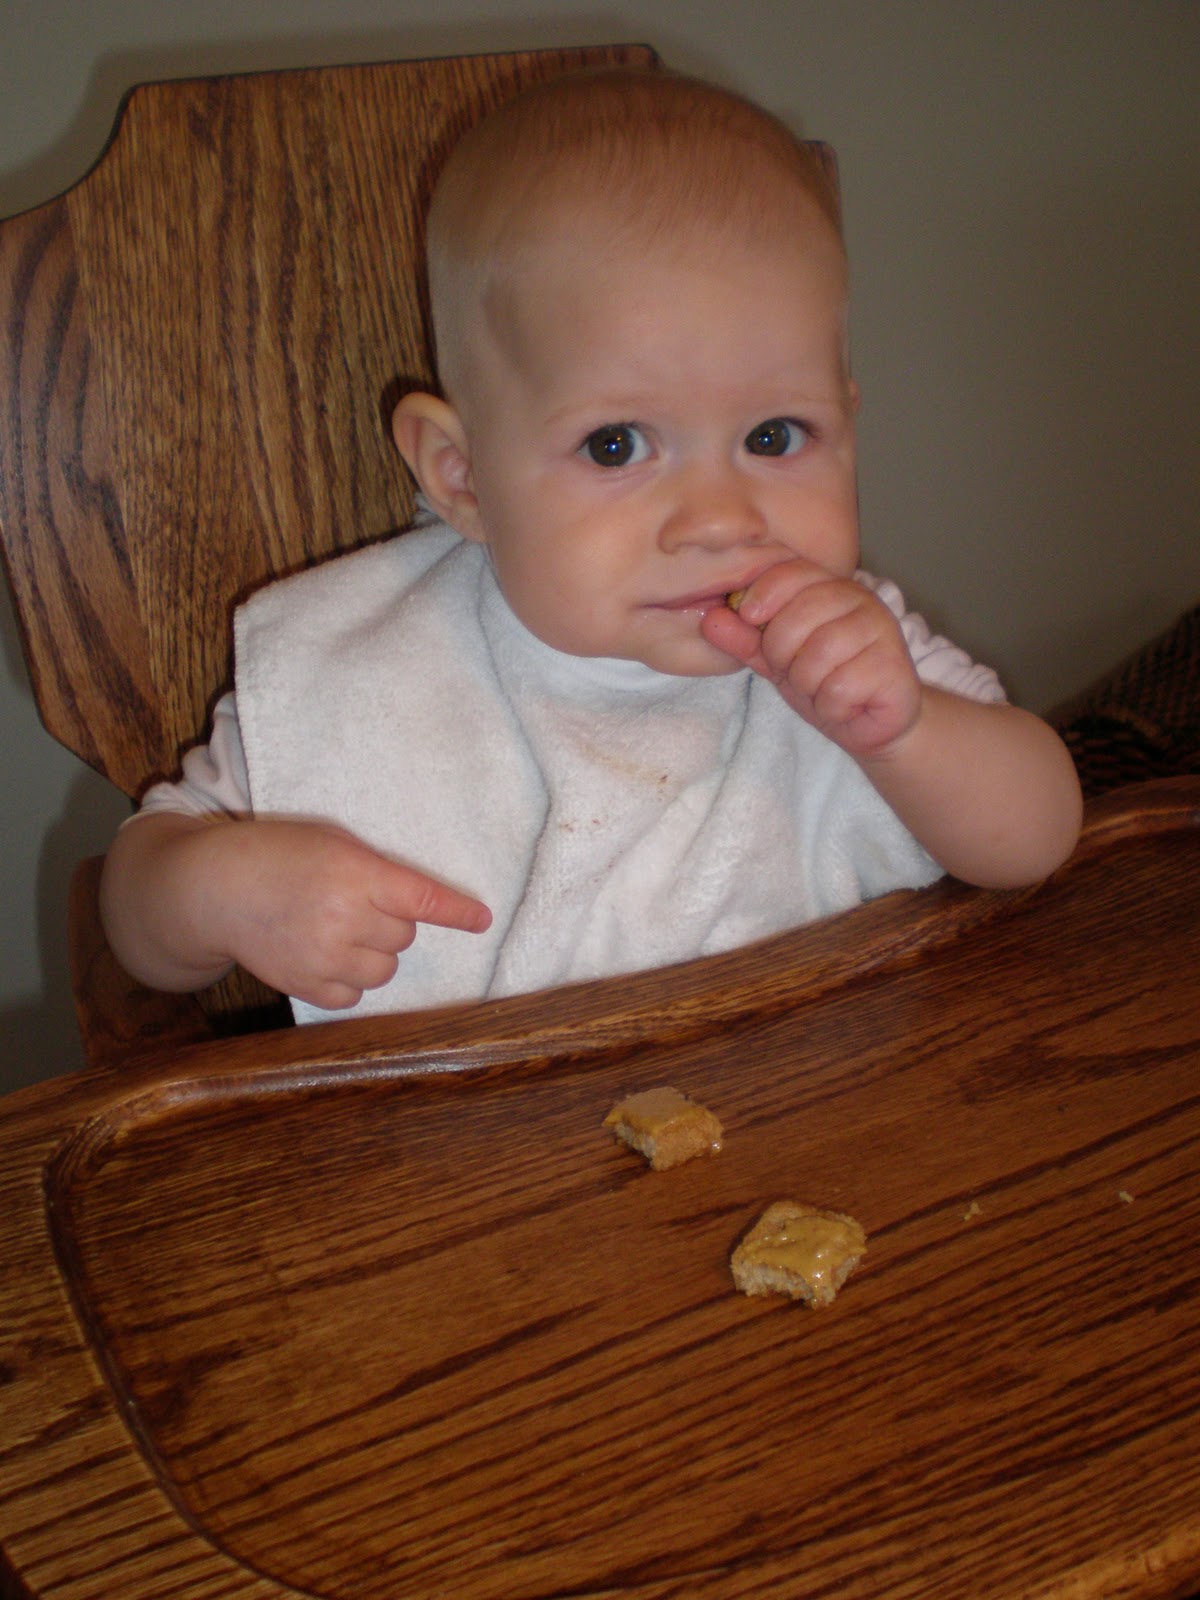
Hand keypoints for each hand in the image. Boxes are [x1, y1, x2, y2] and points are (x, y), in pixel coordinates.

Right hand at [205, 819, 492, 1009]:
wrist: (215, 889)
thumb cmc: (277, 855)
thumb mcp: (332, 842)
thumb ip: (375, 870)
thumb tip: (417, 903)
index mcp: (356, 874)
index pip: (422, 899)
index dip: (456, 912)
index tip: (481, 920)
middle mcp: (345, 918)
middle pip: (404, 937)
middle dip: (390, 922)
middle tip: (355, 905)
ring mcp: (325, 957)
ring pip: (386, 969)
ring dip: (374, 953)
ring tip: (338, 930)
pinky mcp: (307, 986)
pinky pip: (356, 994)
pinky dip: (351, 979)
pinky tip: (326, 955)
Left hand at [700, 558, 922, 758]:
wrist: (872, 723)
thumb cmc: (825, 683)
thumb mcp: (776, 662)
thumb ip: (745, 640)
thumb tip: (710, 619)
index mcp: (828, 588)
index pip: (791, 572)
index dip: (763, 594)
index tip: (750, 617)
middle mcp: (859, 599)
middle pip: (798, 616)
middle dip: (783, 655)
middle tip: (796, 672)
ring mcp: (881, 629)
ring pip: (819, 654)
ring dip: (809, 684)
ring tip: (823, 689)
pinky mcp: (894, 665)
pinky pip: (840, 687)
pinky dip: (832, 706)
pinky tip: (846, 704)